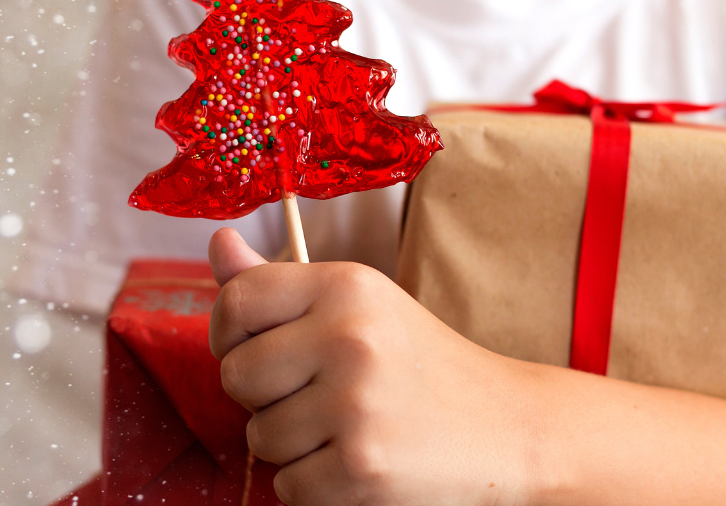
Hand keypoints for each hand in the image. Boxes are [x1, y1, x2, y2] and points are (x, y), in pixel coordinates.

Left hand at [207, 228, 541, 505]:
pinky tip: (362, 461)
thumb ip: (280, 282)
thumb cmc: (422, 366)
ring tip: (351, 428)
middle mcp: (348, 336)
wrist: (508, 429)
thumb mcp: (360, 307)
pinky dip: (317, 486)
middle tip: (322, 394)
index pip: (237, 299)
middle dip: (265, 396)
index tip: (258, 348)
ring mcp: (354, 405)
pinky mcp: (359, 469)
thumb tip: (218, 243)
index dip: (230, 332)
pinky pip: (288, 486)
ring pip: (259, 437)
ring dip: (294, 445)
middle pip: (235, 375)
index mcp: (347, 286)